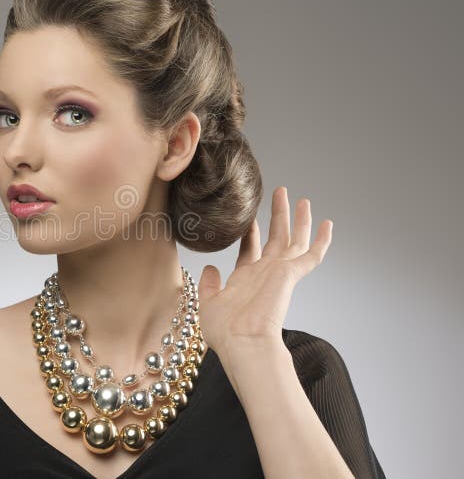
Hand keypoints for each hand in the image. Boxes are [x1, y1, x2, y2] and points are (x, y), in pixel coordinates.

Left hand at [196, 186, 333, 358]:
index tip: (250, 220)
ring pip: (294, 240)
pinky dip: (322, 240)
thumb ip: (209, 284)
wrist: (243, 343)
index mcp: (246, 280)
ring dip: (298, 219)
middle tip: (281, 193)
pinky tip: (328, 224)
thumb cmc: (225, 332)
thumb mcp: (208, 302)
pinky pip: (311, 254)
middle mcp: (265, 274)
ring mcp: (279, 273)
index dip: (250, 234)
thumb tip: (210, 269)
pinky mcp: (291, 274)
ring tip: (301, 198)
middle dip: (278, 216)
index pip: (250, 251)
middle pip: (276, 238)